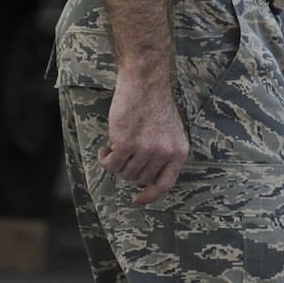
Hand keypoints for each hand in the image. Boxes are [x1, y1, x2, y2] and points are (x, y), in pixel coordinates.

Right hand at [98, 69, 188, 205]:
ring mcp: (146, 150)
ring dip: (116, 161)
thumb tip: (143, 180)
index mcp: (178, 151)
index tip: (137, 200)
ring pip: (123, 173)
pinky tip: (106, 146)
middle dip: (129, 168)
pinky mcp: (127, 144)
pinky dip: (104, 158)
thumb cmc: (154, 104)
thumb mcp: (169, 132)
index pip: (165, 184)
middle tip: (125, 152)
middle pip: (139, 179)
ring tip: (116, 144)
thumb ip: (161, 154)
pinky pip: (110, 164)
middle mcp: (165, 153)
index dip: (150, 196)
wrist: (145, 82)